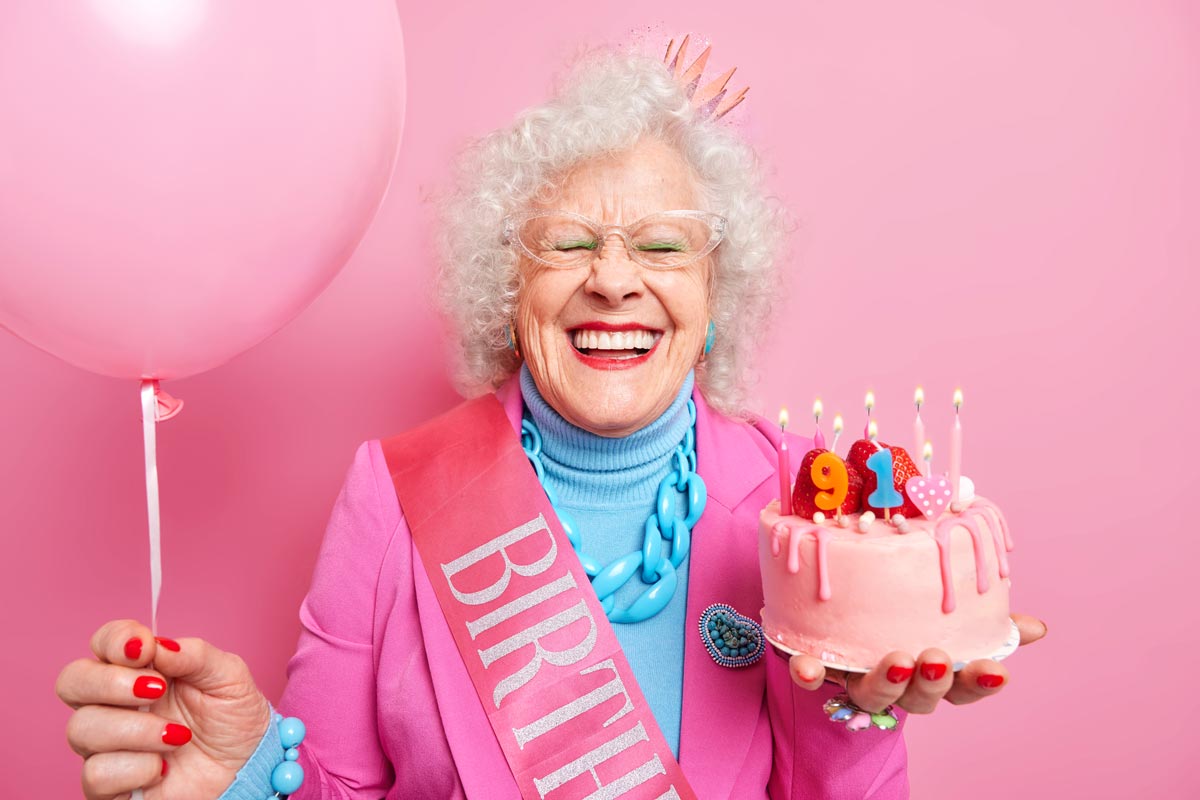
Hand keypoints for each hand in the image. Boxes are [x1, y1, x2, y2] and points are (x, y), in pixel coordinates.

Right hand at [56, 619, 271, 799]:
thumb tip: (158, 644)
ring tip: (179, 736)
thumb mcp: (228, 677)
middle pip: (72, 681)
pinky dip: (136, 768)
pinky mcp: (109, 784)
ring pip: (82, 728)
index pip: (104, 642)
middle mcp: (115, 703)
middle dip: (111, 683)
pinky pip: (96, 774)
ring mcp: (108, 744)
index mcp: (141, 669)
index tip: (144, 648)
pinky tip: (163, 767)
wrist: (246, 769)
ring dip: (136, 730)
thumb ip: (194, 654)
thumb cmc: (233, 720)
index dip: (116, 640)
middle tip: (157, 690)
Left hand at [786, 613, 1047, 713]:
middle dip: (931, 681)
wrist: (838, 623)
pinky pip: (812, 676)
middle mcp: (897, 684)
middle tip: (936, 657)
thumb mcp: (946, 616)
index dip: (980, 683)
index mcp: (932, 672)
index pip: (964, 687)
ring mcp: (857, 678)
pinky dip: (809, 674)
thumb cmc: (904, 620)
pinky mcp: (818, 666)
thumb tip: (1037, 628)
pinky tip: (807, 668)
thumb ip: (987, 622)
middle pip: (920, 698)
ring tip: (898, 661)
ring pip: (874, 694)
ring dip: (886, 681)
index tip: (999, 671)